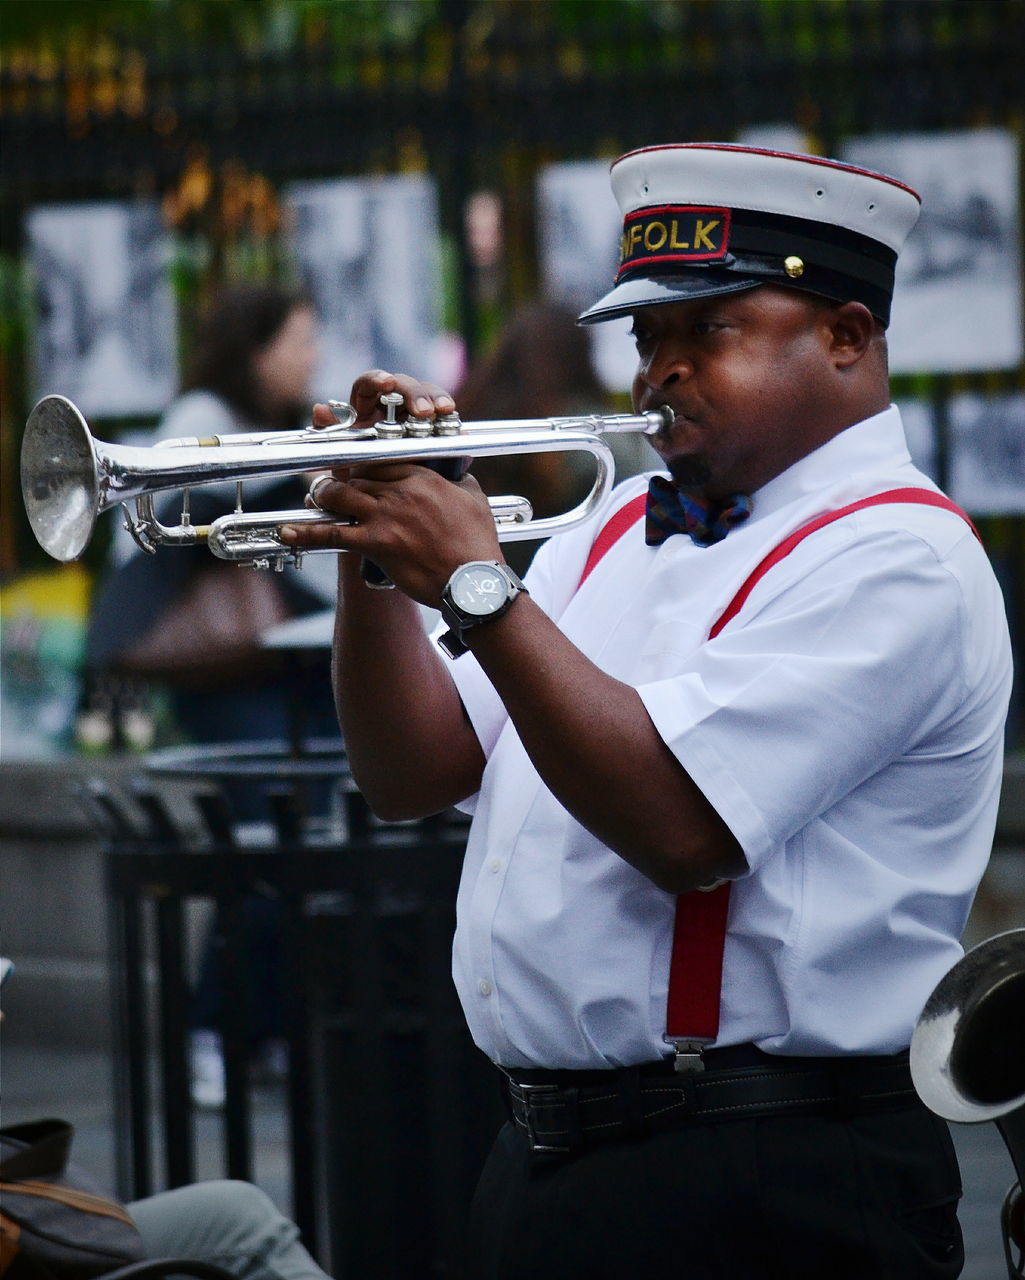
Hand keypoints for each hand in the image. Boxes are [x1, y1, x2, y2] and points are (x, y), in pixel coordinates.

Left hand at [281, 371, 501, 602]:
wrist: (474, 582)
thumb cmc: (477, 545)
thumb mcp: (474, 500)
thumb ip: (461, 480)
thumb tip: (457, 473)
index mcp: (423, 477)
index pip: (381, 459)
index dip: (362, 463)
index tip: (354, 465)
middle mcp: (401, 491)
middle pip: (357, 473)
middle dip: (341, 477)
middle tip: (332, 482)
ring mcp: (386, 516)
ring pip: (340, 494)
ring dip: (323, 494)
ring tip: (317, 497)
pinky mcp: (377, 543)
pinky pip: (333, 533)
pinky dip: (307, 532)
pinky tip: (287, 531)